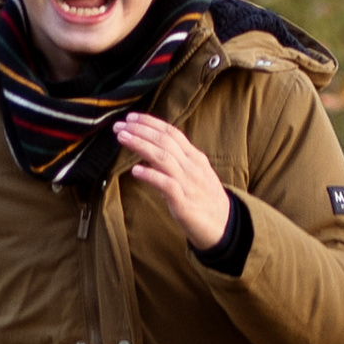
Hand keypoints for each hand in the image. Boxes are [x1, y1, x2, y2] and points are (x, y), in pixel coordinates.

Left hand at [116, 111, 232, 251]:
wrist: (224, 226)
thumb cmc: (205, 199)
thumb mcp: (195, 174)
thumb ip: (177, 162)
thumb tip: (151, 152)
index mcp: (195, 158)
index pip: (172, 133)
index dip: (151, 123)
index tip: (131, 117)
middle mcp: (192, 167)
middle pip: (165, 141)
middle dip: (140, 130)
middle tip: (119, 126)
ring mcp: (188, 184)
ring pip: (164, 158)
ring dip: (141, 145)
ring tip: (123, 138)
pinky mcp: (184, 203)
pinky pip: (166, 185)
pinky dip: (150, 175)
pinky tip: (135, 170)